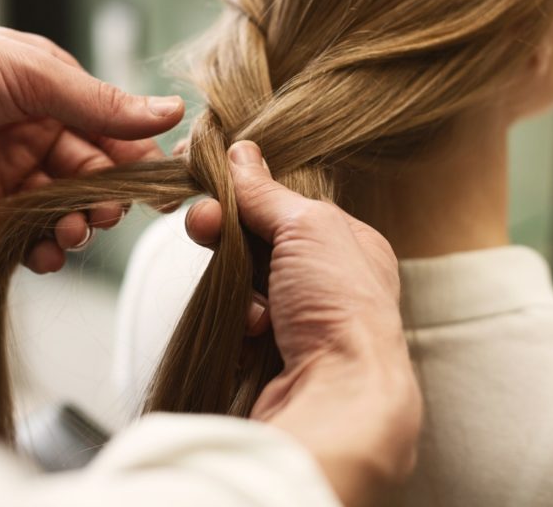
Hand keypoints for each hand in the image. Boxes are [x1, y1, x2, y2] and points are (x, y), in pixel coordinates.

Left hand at [0, 0, 183, 271]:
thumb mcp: (32, 75)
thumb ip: (101, 104)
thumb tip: (169, 111)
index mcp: (53, 96)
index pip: (112, 134)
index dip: (140, 161)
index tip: (164, 188)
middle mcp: (33, 135)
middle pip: (90, 177)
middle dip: (105, 198)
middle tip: (108, 211)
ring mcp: (4, 173)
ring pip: (58, 209)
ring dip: (74, 224)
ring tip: (73, 230)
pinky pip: (17, 235)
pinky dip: (37, 248)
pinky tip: (47, 253)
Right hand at [184, 142, 421, 506]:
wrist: (339, 399)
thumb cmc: (340, 307)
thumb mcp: (308, 227)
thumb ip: (268, 193)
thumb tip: (242, 153)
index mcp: (350, 244)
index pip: (287, 206)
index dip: (247, 193)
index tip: (206, 179)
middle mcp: (331, 283)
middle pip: (260, 243)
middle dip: (227, 231)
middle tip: (202, 224)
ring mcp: (304, 324)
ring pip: (245, 284)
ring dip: (235, 283)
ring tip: (245, 299)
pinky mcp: (275, 359)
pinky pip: (238, 326)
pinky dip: (238, 324)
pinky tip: (252, 333)